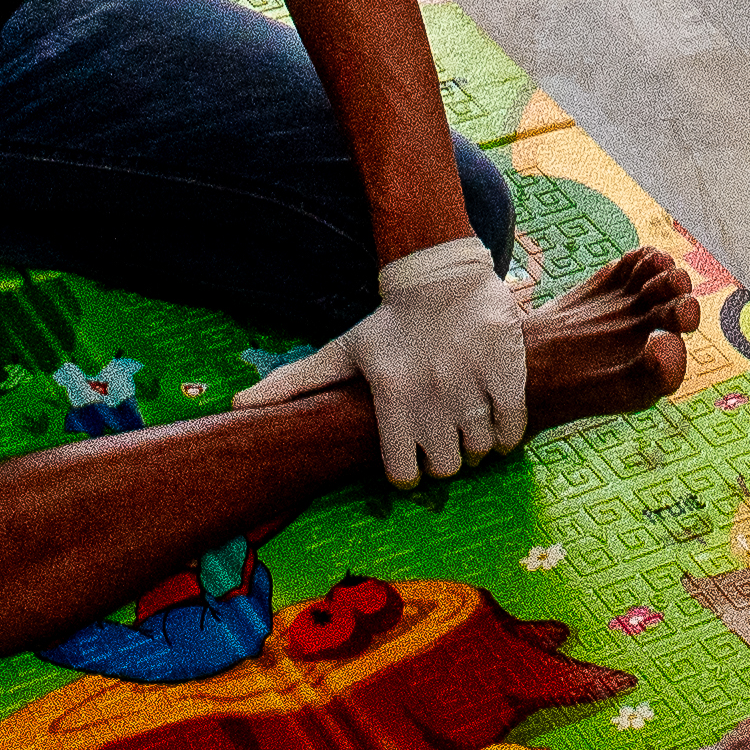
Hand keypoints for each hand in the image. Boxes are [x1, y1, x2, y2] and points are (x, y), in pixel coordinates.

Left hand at [233, 238, 528, 487]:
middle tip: (440, 436)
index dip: (406, 470)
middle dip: (442, 459)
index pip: (402, 474)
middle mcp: (432, 395)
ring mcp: (472, 384)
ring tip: (466, 422)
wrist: (440, 275)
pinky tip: (496, 418)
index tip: (409, 454)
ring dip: (475, 445)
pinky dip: (509, 433)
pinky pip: (514, 427)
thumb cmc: (388, 323)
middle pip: (444, 468)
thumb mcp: (340, 352)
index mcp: (391, 397)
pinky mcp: (507, 371)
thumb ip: (292, 383)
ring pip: (480, 451)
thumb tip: (235, 405)